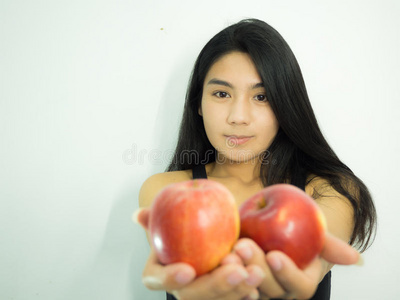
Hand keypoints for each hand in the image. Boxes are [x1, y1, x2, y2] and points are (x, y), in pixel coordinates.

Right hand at [134, 208, 264, 299]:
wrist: (203, 244)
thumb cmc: (183, 233)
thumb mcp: (168, 223)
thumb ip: (156, 220)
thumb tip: (138, 214)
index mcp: (158, 274)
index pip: (157, 281)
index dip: (169, 278)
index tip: (187, 269)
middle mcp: (179, 292)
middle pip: (192, 297)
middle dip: (216, 285)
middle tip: (237, 269)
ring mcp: (200, 299)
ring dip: (236, 291)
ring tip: (256, 273)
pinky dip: (244, 296)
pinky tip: (257, 287)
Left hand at [233, 235, 359, 298]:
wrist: (275, 230)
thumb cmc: (299, 233)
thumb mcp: (315, 234)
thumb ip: (330, 245)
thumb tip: (356, 258)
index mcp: (300, 285)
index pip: (297, 286)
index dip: (286, 273)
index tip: (276, 255)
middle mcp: (279, 292)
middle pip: (268, 288)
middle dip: (256, 268)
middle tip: (244, 247)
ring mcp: (256, 289)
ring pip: (246, 288)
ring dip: (235, 272)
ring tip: (227, 253)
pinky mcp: (236, 281)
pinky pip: (229, 282)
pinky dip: (222, 272)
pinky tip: (216, 257)